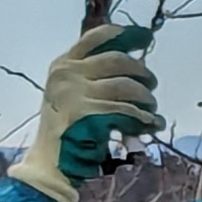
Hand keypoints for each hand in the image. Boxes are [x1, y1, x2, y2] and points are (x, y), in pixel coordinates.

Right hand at [16, 22, 157, 201]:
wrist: (49, 166)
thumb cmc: (64, 131)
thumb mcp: (68, 93)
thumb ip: (91, 75)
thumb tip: (133, 64)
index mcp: (62, 65)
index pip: (96, 38)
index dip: (126, 35)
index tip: (145, 37)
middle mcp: (67, 75)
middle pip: (117, 60)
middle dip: (142, 72)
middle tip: (152, 85)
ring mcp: (75, 95)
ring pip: (126, 87)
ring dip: (146, 98)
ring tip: (151, 109)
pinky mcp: (88, 117)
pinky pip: (127, 112)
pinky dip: (144, 119)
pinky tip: (151, 124)